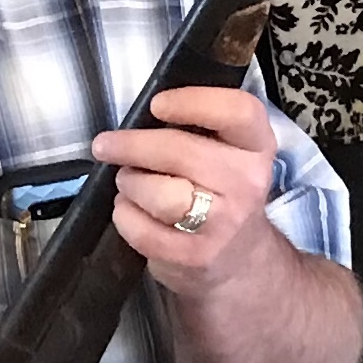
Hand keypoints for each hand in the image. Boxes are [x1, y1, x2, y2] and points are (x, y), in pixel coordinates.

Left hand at [90, 85, 279, 291]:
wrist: (239, 260)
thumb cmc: (220, 193)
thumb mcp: (227, 153)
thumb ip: (196, 127)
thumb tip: (140, 115)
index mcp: (255, 146)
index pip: (237, 111)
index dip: (192, 102)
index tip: (157, 105)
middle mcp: (246, 183)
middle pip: (180, 152)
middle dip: (132, 145)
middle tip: (107, 144)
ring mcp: (222, 224)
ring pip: (159, 194)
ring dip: (130, 182)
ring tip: (128, 181)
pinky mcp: (193, 256)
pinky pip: (142, 229)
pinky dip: (125, 214)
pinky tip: (130, 209)